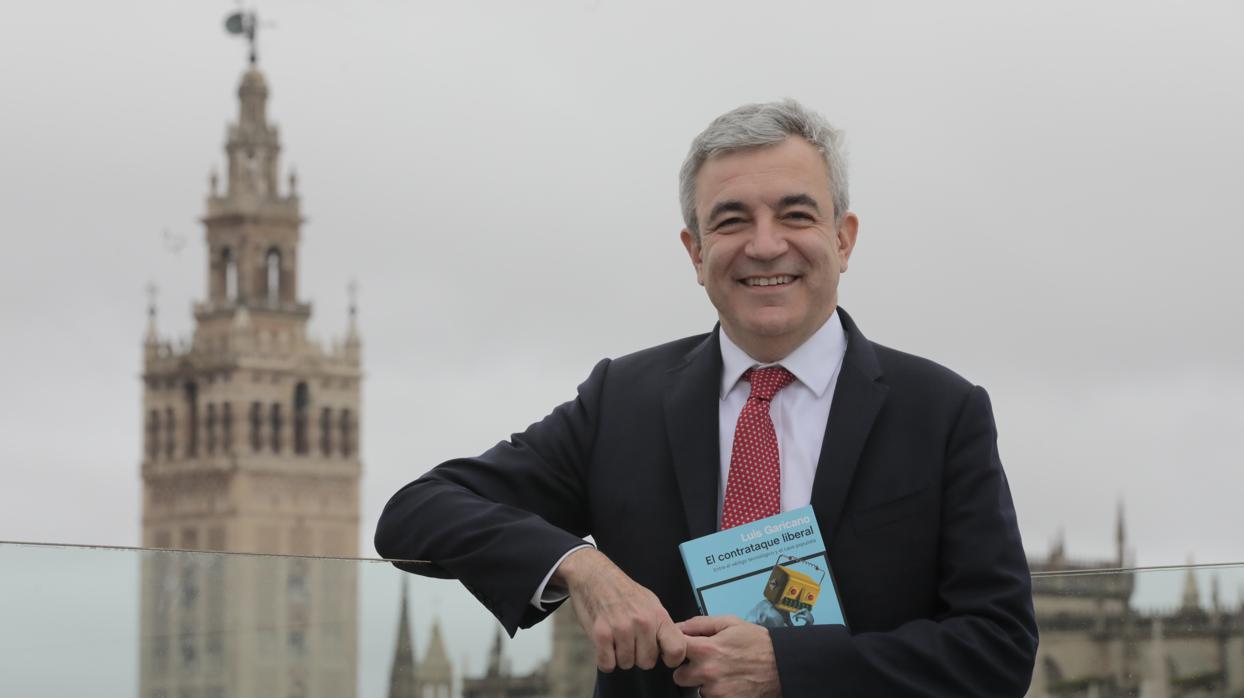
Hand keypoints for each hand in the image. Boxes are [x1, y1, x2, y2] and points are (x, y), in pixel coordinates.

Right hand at [553, 547, 686, 671]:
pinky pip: (607, 664)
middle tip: (631, 641)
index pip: (677, 649)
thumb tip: (672, 647)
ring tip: (616, 638)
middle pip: (647, 662)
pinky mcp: (601, 634)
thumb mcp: (651, 602)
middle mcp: (642, 622)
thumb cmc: (623, 591)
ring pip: (626, 664)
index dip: (671, 659)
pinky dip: (605, 659)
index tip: (663, 657)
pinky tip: (605, 645)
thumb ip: (662, 626)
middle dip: (638, 656)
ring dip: (619, 656)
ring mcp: (621, 629)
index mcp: (658, 615)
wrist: (594, 576)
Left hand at [673, 616, 780, 697]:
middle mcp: (708, 672)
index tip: (682, 648)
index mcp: (707, 649)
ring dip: (704, 683)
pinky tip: (730, 683)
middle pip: (679, 677)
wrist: (782, 665)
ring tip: (723, 673)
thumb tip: (681, 626)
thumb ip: (701, 623)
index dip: (676, 648)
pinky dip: (718, 693)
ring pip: (696, 690)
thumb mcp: (730, 623)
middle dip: (688, 671)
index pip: (674, 649)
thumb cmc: (758, 643)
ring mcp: (716, 691)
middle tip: (704, 664)